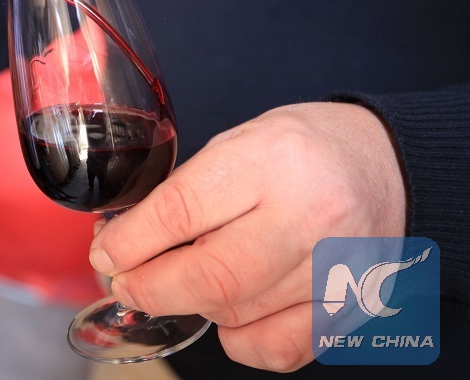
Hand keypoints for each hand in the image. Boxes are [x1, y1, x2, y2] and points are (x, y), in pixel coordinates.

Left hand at [88, 102, 406, 371]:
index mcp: (270, 159)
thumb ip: (185, 191)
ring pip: (235, 313)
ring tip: (173, 283)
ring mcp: (334, 268)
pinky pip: (276, 348)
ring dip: (188, 305)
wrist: (384, 165)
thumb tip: (123, 241)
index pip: (181, 211)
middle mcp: (308, 215)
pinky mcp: (349, 307)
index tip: (106, 252)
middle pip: (209, 276)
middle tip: (125, 281)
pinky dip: (237, 339)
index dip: (130, 241)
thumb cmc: (300, 149)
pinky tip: (228, 310)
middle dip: (148, 287)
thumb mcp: (237, 142)